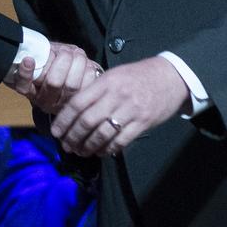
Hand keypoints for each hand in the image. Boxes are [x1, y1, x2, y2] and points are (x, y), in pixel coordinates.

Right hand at [7, 42, 96, 112]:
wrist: (68, 77)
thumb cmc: (52, 64)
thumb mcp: (41, 58)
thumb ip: (39, 55)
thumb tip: (41, 52)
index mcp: (30, 90)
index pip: (23, 85)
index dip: (25, 73)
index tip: (28, 59)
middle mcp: (45, 101)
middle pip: (53, 82)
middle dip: (62, 60)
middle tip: (64, 50)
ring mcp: (63, 104)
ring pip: (72, 85)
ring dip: (77, 62)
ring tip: (77, 54)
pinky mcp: (81, 101)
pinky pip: (87, 85)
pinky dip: (88, 70)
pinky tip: (85, 64)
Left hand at [51, 55, 189, 156]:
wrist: (171, 77)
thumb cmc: (138, 76)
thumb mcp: (114, 75)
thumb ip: (95, 90)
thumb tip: (73, 110)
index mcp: (106, 82)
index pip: (78, 103)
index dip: (64, 120)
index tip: (56, 131)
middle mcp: (116, 96)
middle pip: (87, 121)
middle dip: (73, 136)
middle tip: (66, 146)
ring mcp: (130, 110)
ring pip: (102, 133)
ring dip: (88, 146)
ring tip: (81, 151)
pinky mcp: (143, 123)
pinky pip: (121, 141)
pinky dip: (108, 149)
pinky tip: (100, 152)